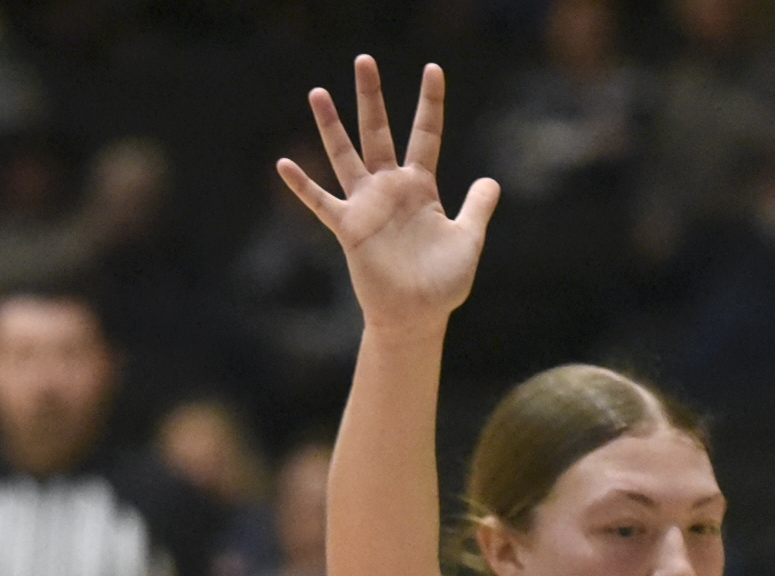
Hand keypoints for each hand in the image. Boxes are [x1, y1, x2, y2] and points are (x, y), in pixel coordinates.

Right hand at [276, 59, 500, 339]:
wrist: (417, 316)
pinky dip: (303, 186)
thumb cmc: (443, 283)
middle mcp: (390, 189)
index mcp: (421, 187)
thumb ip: (477, 208)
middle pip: (378, 132)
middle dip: (372, 97)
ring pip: (345, 156)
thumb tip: (491, 180)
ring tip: (318, 93)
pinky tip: (284, 164)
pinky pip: (321, 203)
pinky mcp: (349, 229)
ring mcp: (367, 206)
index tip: (433, 69)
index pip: (426, 134)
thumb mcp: (468, 240)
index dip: (430, 103)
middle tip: (365, 60)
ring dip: (331, 126)